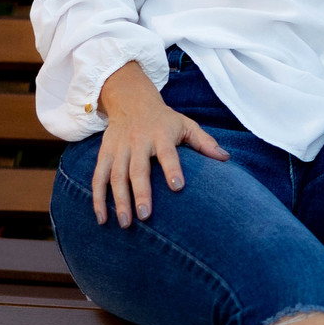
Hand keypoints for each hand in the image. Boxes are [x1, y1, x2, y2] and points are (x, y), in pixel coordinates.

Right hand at [92, 62, 227, 226]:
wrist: (131, 100)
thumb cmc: (164, 120)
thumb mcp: (186, 124)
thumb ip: (204, 142)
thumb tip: (225, 158)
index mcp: (161, 134)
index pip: (168, 153)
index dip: (172, 169)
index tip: (178, 187)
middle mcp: (138, 141)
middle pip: (137, 169)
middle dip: (140, 192)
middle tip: (144, 216)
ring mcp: (119, 148)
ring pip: (116, 176)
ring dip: (118, 200)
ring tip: (124, 224)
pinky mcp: (104, 153)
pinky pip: (98, 177)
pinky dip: (97, 198)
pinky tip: (102, 219)